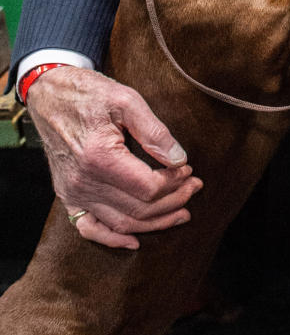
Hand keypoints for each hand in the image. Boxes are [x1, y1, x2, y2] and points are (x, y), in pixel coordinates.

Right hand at [26, 67, 202, 250]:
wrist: (50, 95)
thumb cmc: (89, 93)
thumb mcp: (126, 100)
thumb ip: (154, 131)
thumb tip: (178, 159)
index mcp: (99, 157)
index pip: (148, 187)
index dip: (174, 182)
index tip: (189, 170)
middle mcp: (83, 181)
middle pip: (139, 208)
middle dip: (173, 201)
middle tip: (195, 188)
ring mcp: (73, 193)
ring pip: (121, 223)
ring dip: (154, 222)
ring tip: (181, 211)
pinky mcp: (67, 197)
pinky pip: (89, 229)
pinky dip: (112, 239)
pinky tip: (134, 241)